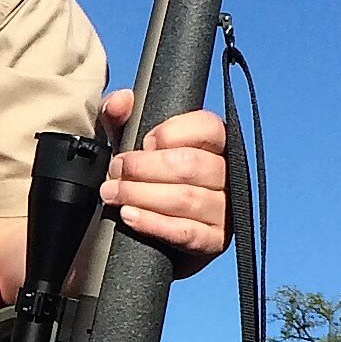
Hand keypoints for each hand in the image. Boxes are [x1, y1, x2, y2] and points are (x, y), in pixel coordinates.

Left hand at [100, 90, 228, 272]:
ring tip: (112, 194)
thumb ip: (120, 117)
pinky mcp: (213, 241)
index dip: (171, 134)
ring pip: (188, 198)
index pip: (208, 127)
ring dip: (142, 195)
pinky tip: (130, 216)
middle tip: (115, 171)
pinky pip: (186, 232)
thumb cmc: (140, 180)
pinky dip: (154, 223)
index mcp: (215, 145)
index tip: (142, 143)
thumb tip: (122, 101)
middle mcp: (227, 174)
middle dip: (145, 168)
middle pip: (192, 165)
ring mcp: (224, 210)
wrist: (135, 233)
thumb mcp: (126, 143)